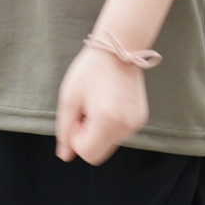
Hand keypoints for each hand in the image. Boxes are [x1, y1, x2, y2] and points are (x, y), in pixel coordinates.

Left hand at [55, 42, 150, 162]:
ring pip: (107, 144)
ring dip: (97, 131)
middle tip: (86, 111)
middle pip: (98, 154)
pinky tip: (107, 103)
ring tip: (97, 104)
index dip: (76, 137)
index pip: (86, 153)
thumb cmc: (91, 70)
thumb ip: (65, 130)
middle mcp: (125, 126)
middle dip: (86, 138)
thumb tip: (65, 156)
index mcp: (107, 121)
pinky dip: (109, 126)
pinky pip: (118, 134)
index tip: (79, 114)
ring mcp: (135, 123)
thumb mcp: (69, 98)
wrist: (119, 48)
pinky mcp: (140, 119)